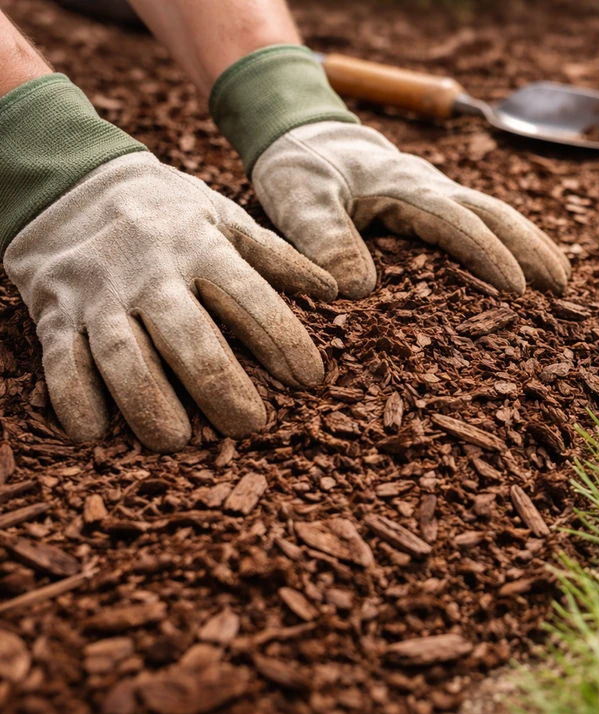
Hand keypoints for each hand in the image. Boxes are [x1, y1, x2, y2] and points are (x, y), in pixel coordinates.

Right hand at [5, 153, 335, 451]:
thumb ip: (276, 257)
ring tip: (176, 440)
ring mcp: (100, 294)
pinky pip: (61, 358)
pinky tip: (94, 432)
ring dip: (148, 400)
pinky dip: (73, 396)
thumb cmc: (168, 212)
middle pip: (188, 335)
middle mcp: (152, 273)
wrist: (73, 183)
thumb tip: (337, 289)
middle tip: (251, 426)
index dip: (282, 338)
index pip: (249, 297)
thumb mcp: (225, 218)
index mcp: (201, 247)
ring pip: (123, 353)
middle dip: (220, 384)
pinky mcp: (57, 312)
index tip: (310, 379)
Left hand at [250, 121, 571, 298]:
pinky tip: (526, 264)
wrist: (303, 134)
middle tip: (562, 287)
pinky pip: (482, 218)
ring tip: (560, 280)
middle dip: (530, 248)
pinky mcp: (435, 201)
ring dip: (530, 244)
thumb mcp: (298, 200)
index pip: (458, 223)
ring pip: (496, 214)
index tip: (518, 289)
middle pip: (494, 214)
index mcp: (406, 189)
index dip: (489, 255)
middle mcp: (431, 187)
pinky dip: (511, 239)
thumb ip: (322, 237)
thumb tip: (358, 289)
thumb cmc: (300, 169)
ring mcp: (438, 192)